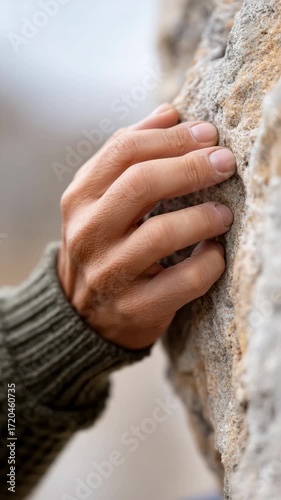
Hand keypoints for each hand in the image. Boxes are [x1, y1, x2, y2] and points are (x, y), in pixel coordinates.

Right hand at [58, 104, 234, 349]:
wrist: (80, 315)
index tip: (208, 134)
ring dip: (204, 217)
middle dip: (191, 167)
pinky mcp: (134, 308)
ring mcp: (109, 273)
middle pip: (142, 184)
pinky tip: (215, 253)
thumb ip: (128, 154)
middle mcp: (88, 233)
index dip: (172, 138)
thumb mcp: (100, 198)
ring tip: (224, 212)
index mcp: (80, 198)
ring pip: (162, 233)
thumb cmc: (101, 245)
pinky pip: (182, 280)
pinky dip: (208, 263)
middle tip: (225, 162)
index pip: (124, 151)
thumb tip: (169, 112)